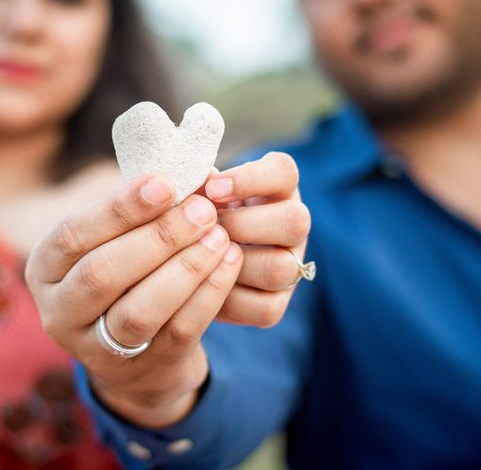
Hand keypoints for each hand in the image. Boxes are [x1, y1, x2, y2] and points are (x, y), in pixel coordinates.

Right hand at [25, 174, 242, 427]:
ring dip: (185, 268)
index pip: (73, 235)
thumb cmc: (126, 271)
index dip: (119, 209)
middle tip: (202, 210)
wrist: (137, 355)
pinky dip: (208, 294)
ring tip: (219, 235)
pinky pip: (177, 331)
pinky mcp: (141, 368)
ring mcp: (96, 348)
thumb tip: (187, 170)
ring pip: (139, 311)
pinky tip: (228, 263)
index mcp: (45, 267)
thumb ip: (138, 210)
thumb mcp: (114, 239)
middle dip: (159, 238)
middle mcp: (59, 311)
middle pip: (104, 274)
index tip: (165, 183)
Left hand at [203, 152, 311, 326]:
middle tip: (206, 228)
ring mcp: (290, 267)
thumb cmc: (192, 215)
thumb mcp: (194, 195)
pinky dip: (229, 300)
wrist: (186, 259)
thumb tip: (191, 182)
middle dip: (243, 225)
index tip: (212, 188)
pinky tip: (201, 288)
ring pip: (281, 268)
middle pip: (294, 222)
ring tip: (200, 258)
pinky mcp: (276, 305)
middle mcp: (293, 226)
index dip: (251, 179)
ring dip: (233, 263)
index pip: (284, 171)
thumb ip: (196, 188)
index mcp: (277, 187)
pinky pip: (264, 308)